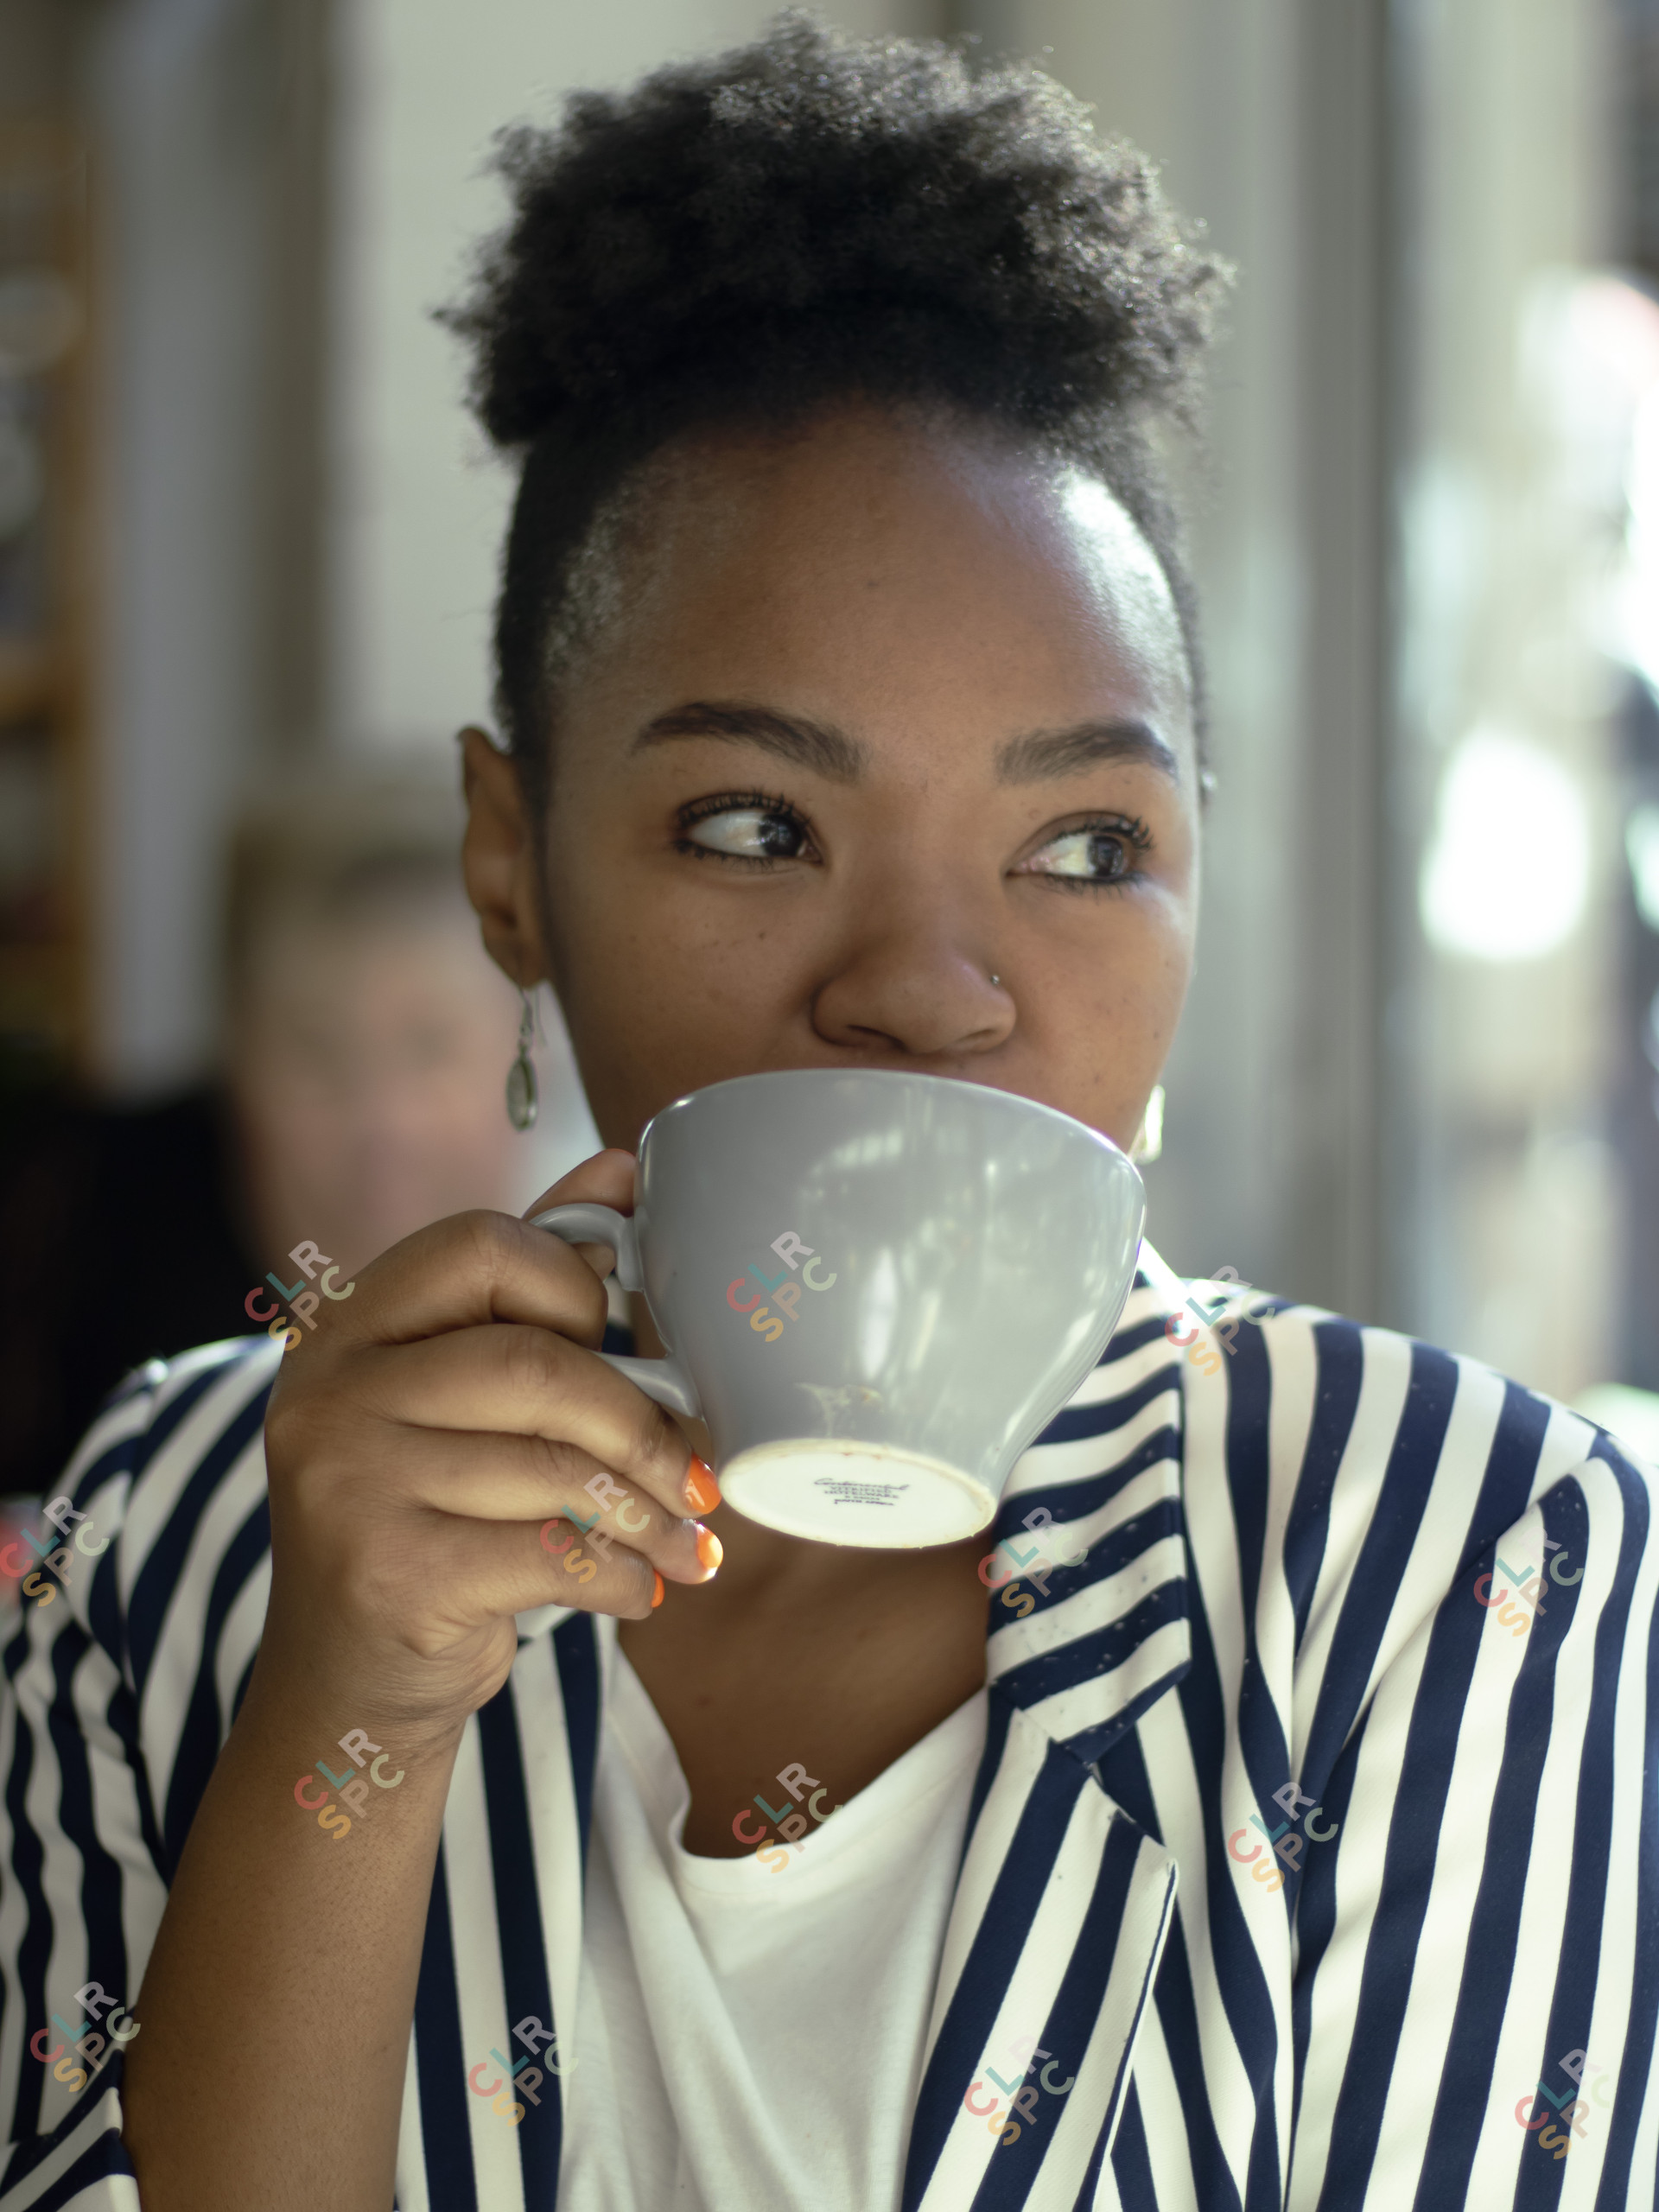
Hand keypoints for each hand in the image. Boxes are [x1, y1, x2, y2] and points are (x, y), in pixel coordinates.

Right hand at [256, 1149, 717, 1745]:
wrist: (348, 1682)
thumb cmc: (430, 1514)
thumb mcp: (460, 1393)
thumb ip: (531, 1278)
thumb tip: (624, 1165)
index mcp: (347, 1325)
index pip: (484, 1243)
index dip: (574, 1287)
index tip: (620, 1345)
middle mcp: (326, 1392)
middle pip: (534, 1364)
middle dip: (640, 1423)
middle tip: (697, 1475)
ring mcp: (344, 1484)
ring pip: (552, 1468)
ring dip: (650, 1515)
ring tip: (689, 1545)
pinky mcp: (385, 1574)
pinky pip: (550, 1555)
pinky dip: (622, 1579)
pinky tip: (641, 1591)